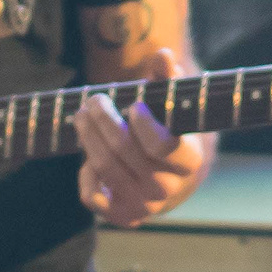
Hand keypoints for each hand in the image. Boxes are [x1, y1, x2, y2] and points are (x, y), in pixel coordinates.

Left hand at [76, 48, 209, 227]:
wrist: (168, 176)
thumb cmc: (168, 129)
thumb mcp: (172, 104)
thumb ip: (168, 79)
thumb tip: (162, 55)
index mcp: (189, 161)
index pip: (163, 146)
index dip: (144, 124)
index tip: (134, 106)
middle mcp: (168, 188)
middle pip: (125, 152)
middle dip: (104, 120)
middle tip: (93, 99)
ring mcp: (144, 205)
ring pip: (105, 169)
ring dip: (88, 137)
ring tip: (82, 115)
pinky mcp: (122, 216)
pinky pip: (93, 197)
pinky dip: (86, 174)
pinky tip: (88, 157)